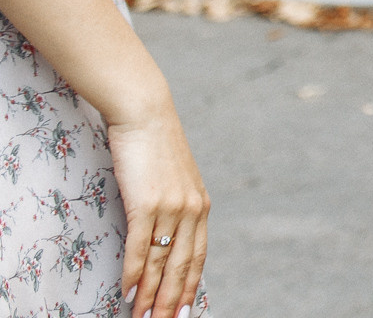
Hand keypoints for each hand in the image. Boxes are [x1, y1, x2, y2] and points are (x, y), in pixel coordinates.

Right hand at [109, 108, 208, 317]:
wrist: (146, 116)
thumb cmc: (156, 150)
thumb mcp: (175, 182)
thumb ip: (176, 209)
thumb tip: (165, 239)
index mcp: (202, 207)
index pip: (198, 257)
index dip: (190, 288)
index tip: (184, 312)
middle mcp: (192, 210)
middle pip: (182, 267)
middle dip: (172, 301)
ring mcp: (171, 207)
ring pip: (161, 263)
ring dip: (150, 295)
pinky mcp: (147, 203)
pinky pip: (141, 247)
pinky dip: (135, 274)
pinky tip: (128, 293)